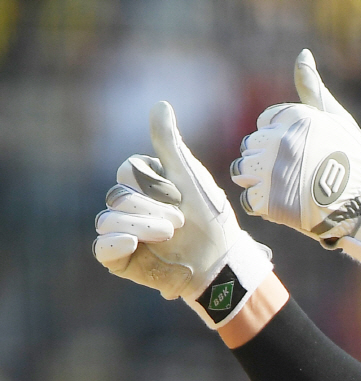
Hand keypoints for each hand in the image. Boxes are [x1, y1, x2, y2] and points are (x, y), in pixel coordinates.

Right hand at [94, 102, 272, 328]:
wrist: (222, 260)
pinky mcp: (122, 258)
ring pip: (108, 218)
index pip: (128, 170)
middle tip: (181, 220)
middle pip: (118, 194)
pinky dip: (114, 243)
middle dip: (151, 206)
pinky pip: (101, 247)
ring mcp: (124, 231)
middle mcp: (130, 205)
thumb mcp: (190, 176)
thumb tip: (160, 104)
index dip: (154, 182)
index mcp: (144, 183)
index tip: (181, 195)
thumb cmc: (210, 217)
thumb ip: (170, 144)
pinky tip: (133, 241)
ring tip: (169, 234)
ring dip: (141, 224)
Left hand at [231, 49, 360, 277]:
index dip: (281, 137)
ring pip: (242, 170)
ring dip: (258, 180)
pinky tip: (283, 205)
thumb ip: (313, 89)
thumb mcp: (338, 120)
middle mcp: (280, 140)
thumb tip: (302, 54)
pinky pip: (248, 200)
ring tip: (284, 190)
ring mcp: (272, 172)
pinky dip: (262, 205)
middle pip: (251, 145)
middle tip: (295, 175)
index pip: (265, 122)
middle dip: (266, 158)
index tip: (302, 153)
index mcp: (294, 117)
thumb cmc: (357, 163)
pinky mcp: (269, 201)